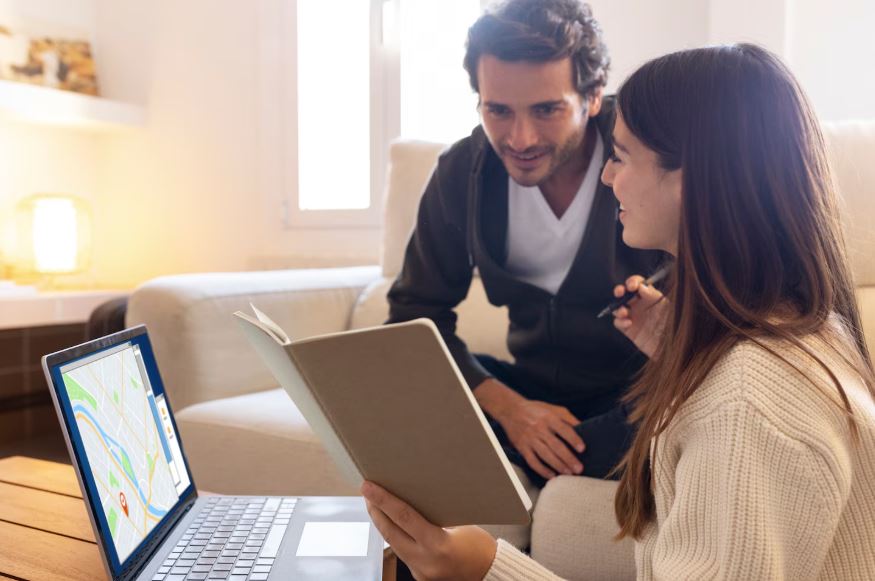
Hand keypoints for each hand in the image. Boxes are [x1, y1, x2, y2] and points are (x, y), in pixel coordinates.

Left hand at [361, 481, 496, 580]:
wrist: (490, 575)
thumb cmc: (481, 547)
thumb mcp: (460, 525)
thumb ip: (434, 516)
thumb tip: (412, 497)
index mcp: (438, 545)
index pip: (403, 517)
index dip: (383, 500)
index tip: (368, 486)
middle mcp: (425, 561)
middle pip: (390, 532)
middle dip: (375, 510)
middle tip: (367, 491)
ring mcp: (420, 572)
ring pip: (393, 544)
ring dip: (383, 523)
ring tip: (376, 504)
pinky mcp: (419, 577)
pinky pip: (402, 552)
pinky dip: (396, 536)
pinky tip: (393, 524)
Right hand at [498, 398, 584, 479]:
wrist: (511, 410)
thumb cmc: (536, 410)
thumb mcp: (553, 408)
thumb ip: (567, 417)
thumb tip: (582, 427)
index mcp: (549, 417)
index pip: (564, 429)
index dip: (574, 439)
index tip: (582, 449)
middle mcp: (539, 428)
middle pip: (556, 446)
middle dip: (568, 458)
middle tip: (579, 468)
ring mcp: (530, 439)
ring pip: (545, 455)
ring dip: (558, 465)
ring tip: (568, 473)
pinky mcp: (522, 447)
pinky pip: (532, 461)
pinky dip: (542, 470)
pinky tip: (551, 475)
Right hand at [611, 274, 668, 357]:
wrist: (673, 349)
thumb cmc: (675, 326)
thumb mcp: (667, 308)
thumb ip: (654, 296)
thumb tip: (642, 286)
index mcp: (651, 297)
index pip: (639, 284)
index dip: (633, 281)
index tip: (631, 286)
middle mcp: (641, 305)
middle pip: (625, 293)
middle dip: (620, 290)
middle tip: (619, 293)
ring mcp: (634, 317)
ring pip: (619, 307)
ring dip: (618, 308)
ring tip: (623, 312)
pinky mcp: (629, 330)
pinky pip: (618, 323)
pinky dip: (619, 322)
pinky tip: (628, 324)